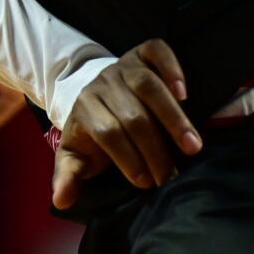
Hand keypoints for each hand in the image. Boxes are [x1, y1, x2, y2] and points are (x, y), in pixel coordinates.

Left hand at [51, 40, 199, 207]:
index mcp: (84, 109)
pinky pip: (156, 51)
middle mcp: (103, 84)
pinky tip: (184, 93)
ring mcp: (123, 67)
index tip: (145, 182)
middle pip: (132, 115)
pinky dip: (171, 67)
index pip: (108, 133)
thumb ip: (68, 176)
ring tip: (193, 147)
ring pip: (148, 86)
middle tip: (172, 176)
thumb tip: (61, 202)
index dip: (127, 157)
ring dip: (173, 117)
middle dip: (154, 148)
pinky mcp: (141, 53)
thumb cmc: (92, 132)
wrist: (93, 92)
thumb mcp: (76, 155)